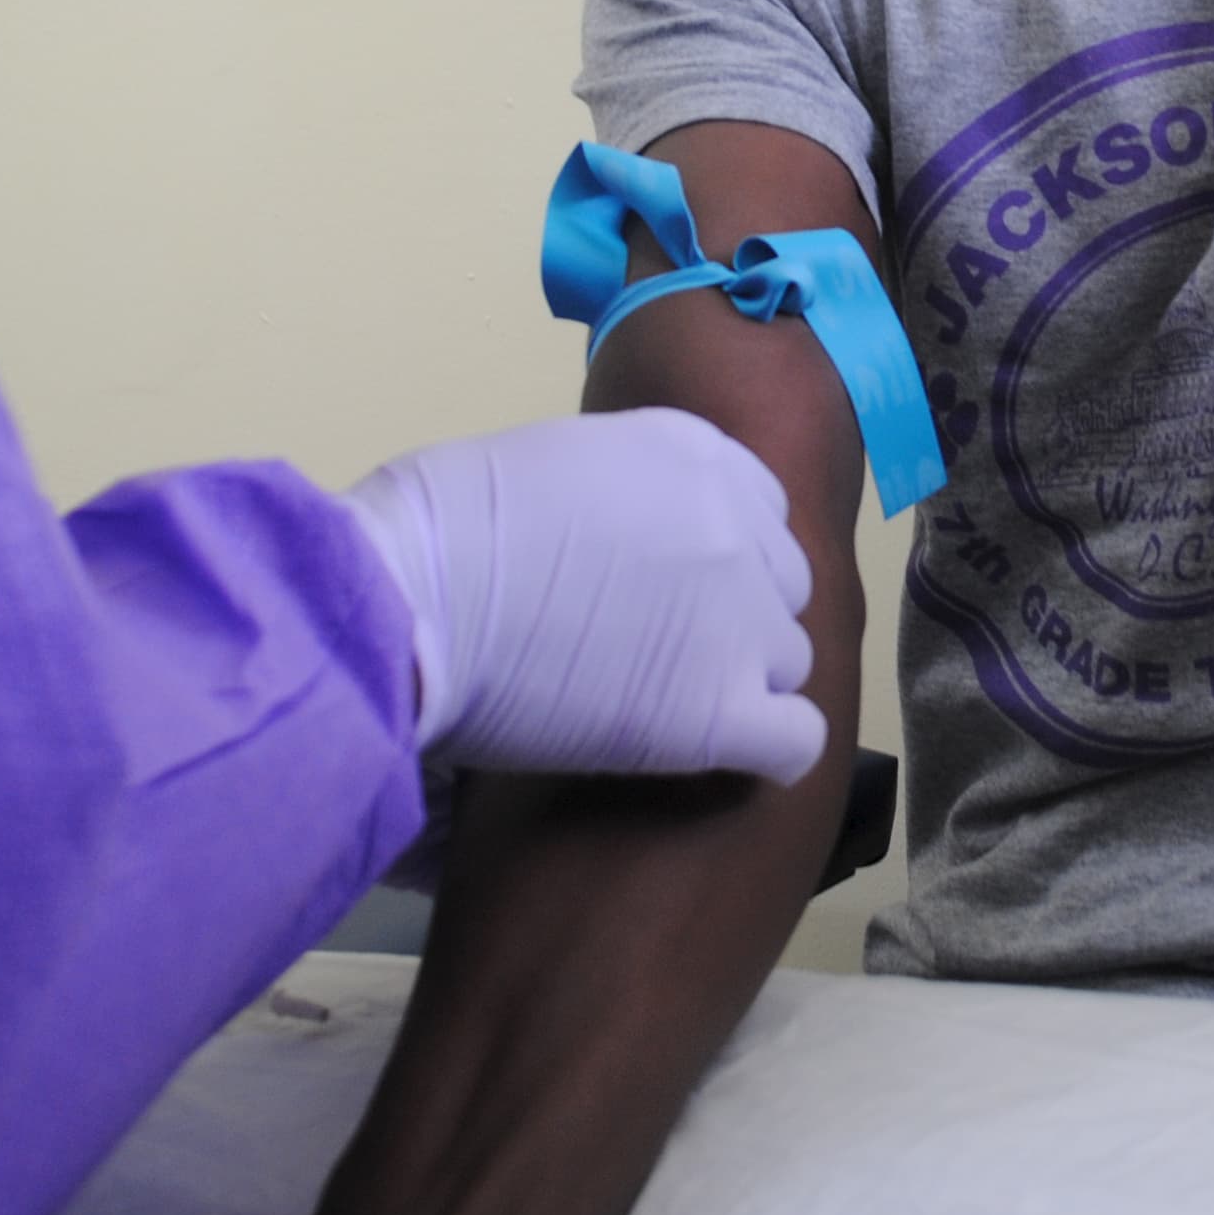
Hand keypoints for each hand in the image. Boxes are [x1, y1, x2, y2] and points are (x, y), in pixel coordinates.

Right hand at [345, 409, 824, 784]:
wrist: (417, 596)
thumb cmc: (443, 526)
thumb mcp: (557, 463)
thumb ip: (620, 498)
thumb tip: (616, 540)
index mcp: (696, 455)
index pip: (761, 514)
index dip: (718, 561)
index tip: (665, 593)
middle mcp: (739, 527)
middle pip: (782, 589)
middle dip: (734, 621)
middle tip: (656, 654)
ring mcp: (741, 620)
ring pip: (788, 663)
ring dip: (739, 684)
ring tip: (660, 710)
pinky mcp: (721, 710)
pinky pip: (795, 741)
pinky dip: (765, 753)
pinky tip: (712, 759)